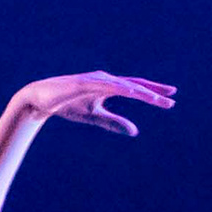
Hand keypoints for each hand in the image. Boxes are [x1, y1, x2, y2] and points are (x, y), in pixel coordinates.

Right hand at [9, 73, 175, 136]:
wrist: (40, 100)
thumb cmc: (67, 105)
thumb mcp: (95, 116)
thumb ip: (114, 122)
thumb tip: (135, 132)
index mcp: (107, 86)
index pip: (134, 88)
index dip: (152, 92)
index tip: (171, 98)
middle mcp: (103, 80)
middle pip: (133, 85)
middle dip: (153, 92)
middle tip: (172, 99)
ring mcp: (93, 80)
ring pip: (122, 85)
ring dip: (140, 92)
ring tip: (157, 100)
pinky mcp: (82, 83)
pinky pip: (104, 86)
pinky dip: (119, 88)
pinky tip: (131, 92)